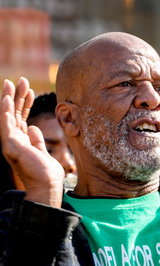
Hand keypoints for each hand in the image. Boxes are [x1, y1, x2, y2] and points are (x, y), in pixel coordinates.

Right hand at [1, 78, 63, 206]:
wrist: (47, 185)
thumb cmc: (46, 172)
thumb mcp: (42, 152)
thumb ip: (36, 140)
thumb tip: (33, 127)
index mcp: (20, 140)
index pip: (21, 116)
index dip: (25, 102)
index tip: (30, 89)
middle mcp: (13, 139)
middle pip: (14, 113)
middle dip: (18, 96)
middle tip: (21, 80)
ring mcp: (10, 142)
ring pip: (8, 115)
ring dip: (9, 99)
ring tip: (11, 83)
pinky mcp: (10, 145)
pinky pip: (6, 124)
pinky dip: (6, 111)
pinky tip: (7, 99)